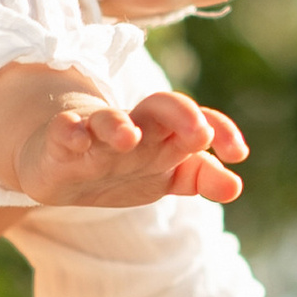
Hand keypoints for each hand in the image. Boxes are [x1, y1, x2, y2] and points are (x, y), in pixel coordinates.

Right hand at [0, 61, 246, 211]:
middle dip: (181, 115)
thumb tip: (235, 187)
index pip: (197, 123)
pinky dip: (70, 132)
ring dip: (119, 125)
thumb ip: (200, 176)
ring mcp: (96, 134)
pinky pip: (64, 132)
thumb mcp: (163, 175)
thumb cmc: (120, 167)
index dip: (221, 130)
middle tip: (199, 132)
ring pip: (110, 120)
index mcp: (163, 136)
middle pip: (161, 109)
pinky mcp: (59, 142)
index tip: (238, 153)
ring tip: (128, 137)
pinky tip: (77, 138)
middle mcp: (134, 129)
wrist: (59, 165)